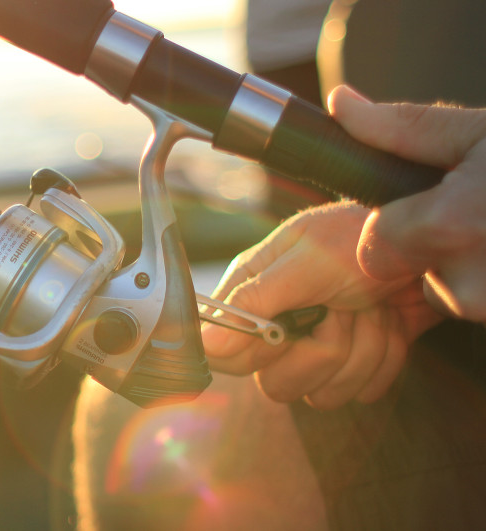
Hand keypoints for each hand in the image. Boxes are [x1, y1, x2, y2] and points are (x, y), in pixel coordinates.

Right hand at [202, 202, 440, 408]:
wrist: (427, 248)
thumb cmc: (359, 240)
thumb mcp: (303, 263)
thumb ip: (252, 303)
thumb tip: (206, 346)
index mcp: (253, 295)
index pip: (226, 355)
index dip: (258, 349)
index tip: (288, 328)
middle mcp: (278, 327)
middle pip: (276, 383)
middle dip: (323, 349)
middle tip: (340, 307)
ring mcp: (316, 350)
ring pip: (325, 394)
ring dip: (364, 348)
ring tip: (371, 307)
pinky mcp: (354, 366)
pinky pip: (363, 392)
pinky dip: (387, 356)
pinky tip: (390, 322)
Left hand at [330, 85, 485, 319]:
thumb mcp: (480, 134)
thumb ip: (403, 127)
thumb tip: (340, 105)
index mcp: (452, 226)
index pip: (376, 249)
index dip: (397, 227)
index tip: (429, 208)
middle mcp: (473, 281)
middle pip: (414, 277)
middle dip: (436, 250)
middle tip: (479, 215)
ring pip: (454, 297)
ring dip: (472, 268)